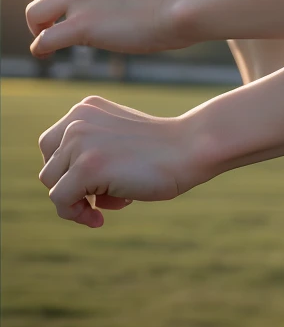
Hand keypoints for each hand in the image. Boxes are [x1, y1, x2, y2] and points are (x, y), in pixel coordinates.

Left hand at [38, 95, 210, 226]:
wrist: (192, 148)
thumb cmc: (163, 150)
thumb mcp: (118, 138)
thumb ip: (90, 148)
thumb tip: (64, 188)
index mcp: (84, 108)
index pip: (53, 146)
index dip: (68, 171)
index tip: (93, 186)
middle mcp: (76, 120)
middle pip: (49, 167)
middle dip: (72, 187)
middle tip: (101, 198)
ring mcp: (80, 142)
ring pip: (52, 185)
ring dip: (78, 201)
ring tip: (111, 203)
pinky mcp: (87, 167)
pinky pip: (61, 200)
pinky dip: (76, 215)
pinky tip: (100, 219)